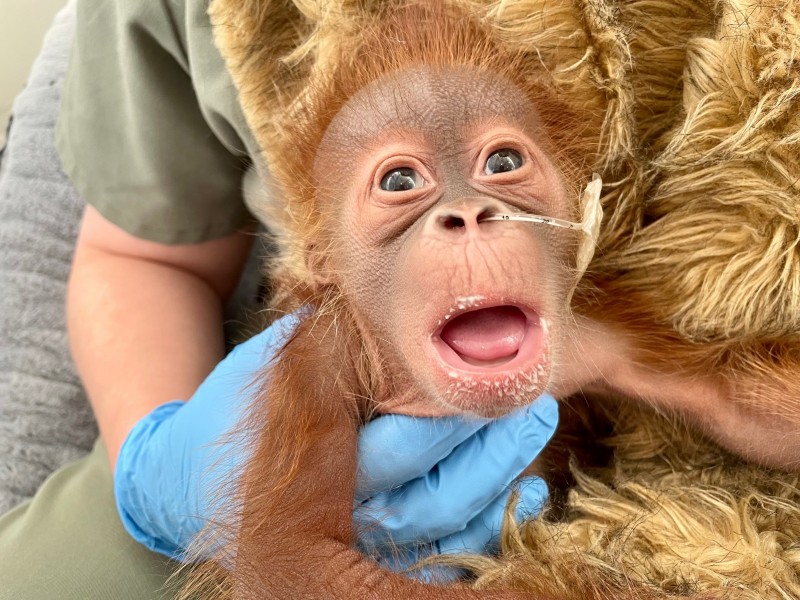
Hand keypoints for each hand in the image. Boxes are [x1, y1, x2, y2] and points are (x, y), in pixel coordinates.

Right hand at [113, 314, 557, 561]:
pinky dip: (492, 525)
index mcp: (316, 457)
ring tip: (536, 428)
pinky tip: (530, 493)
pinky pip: (446, 552)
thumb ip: (333, 340)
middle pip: (433, 492)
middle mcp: (340, 512)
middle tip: (536, 403)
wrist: (194, 476)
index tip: (496, 378)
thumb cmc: (240, 406)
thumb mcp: (276, 360)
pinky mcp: (376, 555)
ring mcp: (359, 541)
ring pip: (446, 524)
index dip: (454, 417)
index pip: (400, 444)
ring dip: (500, 479)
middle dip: (492, 448)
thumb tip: (403, 302)